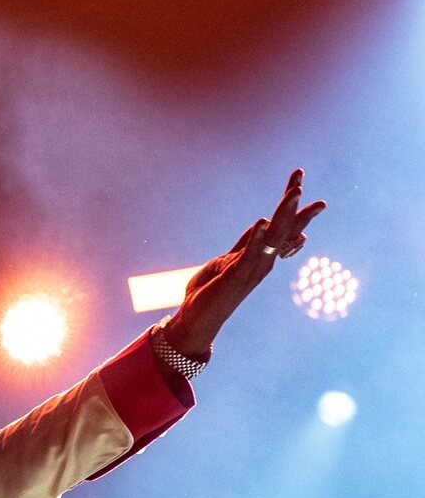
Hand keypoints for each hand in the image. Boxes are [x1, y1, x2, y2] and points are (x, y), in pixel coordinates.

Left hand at [164, 168, 326, 359]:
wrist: (197, 320)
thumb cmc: (211, 291)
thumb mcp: (229, 259)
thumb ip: (247, 243)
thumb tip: (264, 224)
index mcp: (260, 256)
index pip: (282, 226)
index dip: (291, 203)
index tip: (299, 179)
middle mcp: (262, 262)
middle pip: (284, 227)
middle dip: (293, 202)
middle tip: (299, 176)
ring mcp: (251, 270)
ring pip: (274, 237)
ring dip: (284, 214)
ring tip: (294, 192)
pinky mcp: (236, 277)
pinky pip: (250, 255)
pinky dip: (256, 238)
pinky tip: (262, 221)